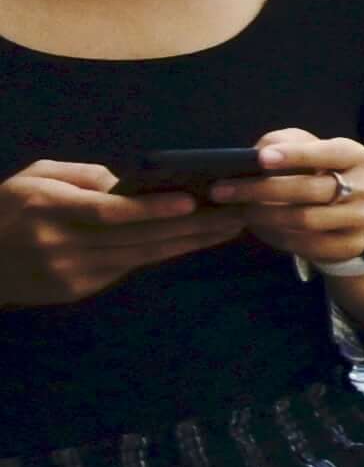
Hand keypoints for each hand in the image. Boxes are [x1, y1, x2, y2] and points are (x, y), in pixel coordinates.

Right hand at [0, 156, 227, 306]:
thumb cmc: (7, 207)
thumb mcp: (36, 177)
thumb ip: (83, 176)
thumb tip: (133, 182)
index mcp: (48, 207)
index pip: (108, 211)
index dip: (153, 208)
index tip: (193, 201)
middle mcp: (61, 242)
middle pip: (138, 237)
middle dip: (192, 226)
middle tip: (237, 213)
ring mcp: (70, 271)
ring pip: (141, 256)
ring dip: (188, 243)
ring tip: (228, 228)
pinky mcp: (77, 290)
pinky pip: (128, 268)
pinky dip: (163, 254)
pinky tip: (192, 243)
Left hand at [228, 130, 363, 272]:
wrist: (338, 213)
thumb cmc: (310, 173)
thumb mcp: (297, 149)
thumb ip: (280, 143)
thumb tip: (259, 152)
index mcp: (353, 156)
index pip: (330, 153)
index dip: (297, 155)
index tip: (261, 159)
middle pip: (311, 189)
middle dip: (262, 189)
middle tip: (222, 190)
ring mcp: (361, 218)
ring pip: (307, 219)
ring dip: (265, 215)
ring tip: (239, 210)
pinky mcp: (352, 244)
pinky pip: (310, 245)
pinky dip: (280, 238)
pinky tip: (262, 229)